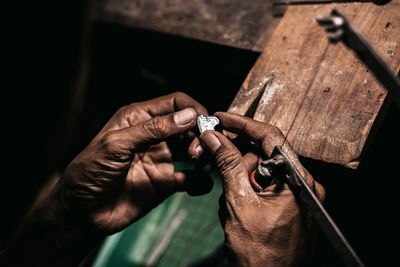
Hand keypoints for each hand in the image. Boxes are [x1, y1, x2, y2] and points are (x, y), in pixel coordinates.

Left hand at [50, 92, 208, 235]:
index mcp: (139, 119)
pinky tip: (200, 181)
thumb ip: (153, 129)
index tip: (205, 122)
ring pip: (194, 149)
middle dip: (199, 134)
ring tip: (203, 163)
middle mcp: (154, 136)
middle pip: (189, 126)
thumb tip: (188, 116)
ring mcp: (161, 159)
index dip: (193, 109)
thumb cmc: (89, 172)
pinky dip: (201, 179)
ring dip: (204, 154)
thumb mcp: (117, 144)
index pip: (175, 104)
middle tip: (199, 149)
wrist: (81, 212)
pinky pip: (192, 178)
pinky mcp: (166, 182)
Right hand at [199, 112, 324, 266]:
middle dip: (233, 157)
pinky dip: (243, 192)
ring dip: (236, 180)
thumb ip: (228, 164)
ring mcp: (294, 195)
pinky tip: (235, 211)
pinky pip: (261, 186)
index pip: (269, 137)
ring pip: (257, 170)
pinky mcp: (285, 205)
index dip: (242, 124)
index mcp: (297, 180)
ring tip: (227, 204)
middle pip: (261, 153)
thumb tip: (214, 137)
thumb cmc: (261, 255)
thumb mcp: (239, 202)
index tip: (220, 118)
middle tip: (209, 157)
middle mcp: (300, 184)